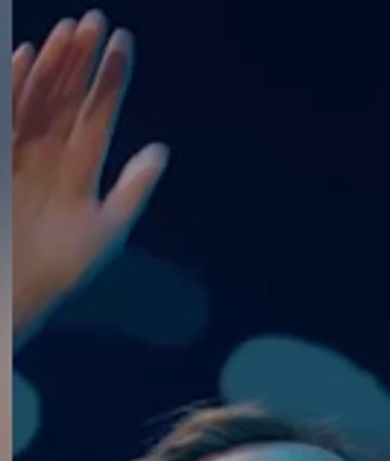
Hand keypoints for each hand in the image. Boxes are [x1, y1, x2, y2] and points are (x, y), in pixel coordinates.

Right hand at [13, 11, 168, 334]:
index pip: (99, 114)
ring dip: (52, 65)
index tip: (123, 43)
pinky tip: (24, 55)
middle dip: (80, 60)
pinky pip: (4, 114)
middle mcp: (49, 154)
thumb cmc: (62, 269)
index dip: (111, 79)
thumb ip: (132, 191)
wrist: (13, 291)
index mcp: (80, 168)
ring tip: (69, 31)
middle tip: (95, 20)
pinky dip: (11, 86)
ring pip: (37, 98)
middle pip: (67, 97)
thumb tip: (160, 152)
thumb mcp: (107, 230)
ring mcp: (19, 153)